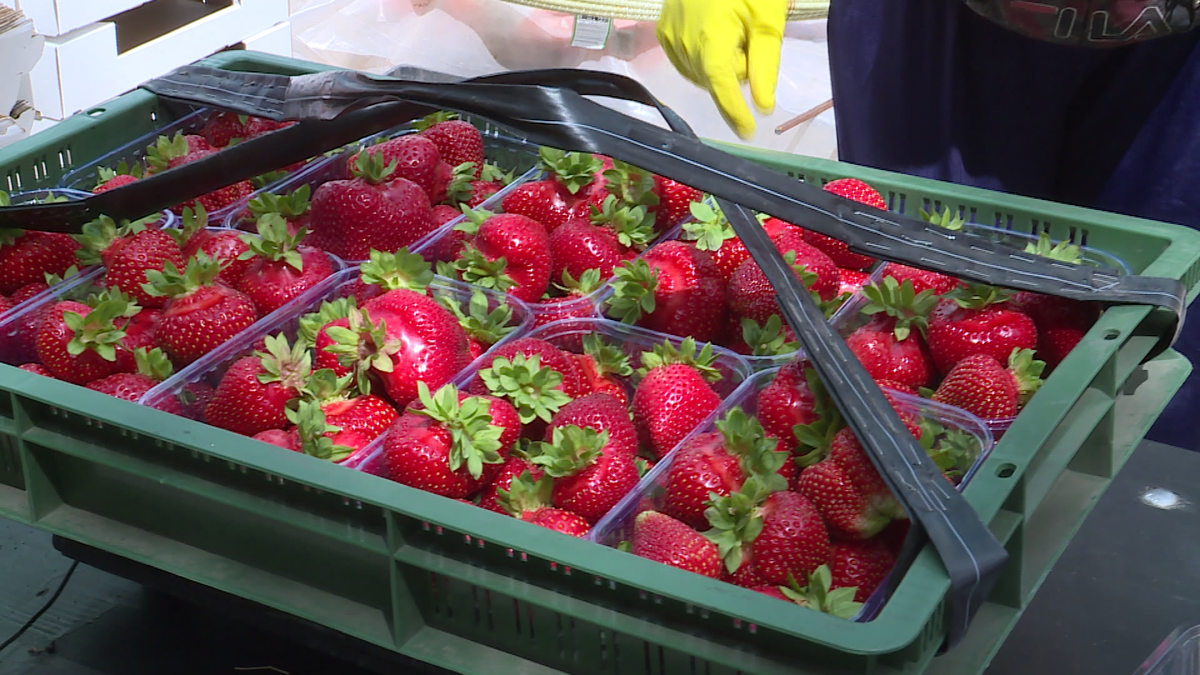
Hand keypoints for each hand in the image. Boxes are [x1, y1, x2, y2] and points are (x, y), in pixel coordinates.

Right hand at [656, 0, 788, 138]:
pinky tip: (715, 35)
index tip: (748, 132)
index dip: (735, 113)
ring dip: (720, 64)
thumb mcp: (766, 20)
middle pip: (715, 80)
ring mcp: (669, 37)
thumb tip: (763, 105)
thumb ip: (765, 65)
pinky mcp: (663, 31)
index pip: (722, 88)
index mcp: (710, 40)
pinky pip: (686, 60)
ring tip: (732, 31)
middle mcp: (683, 43)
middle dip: (737, 70)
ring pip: (700, 72)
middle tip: (750, 38)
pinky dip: (703, 57)